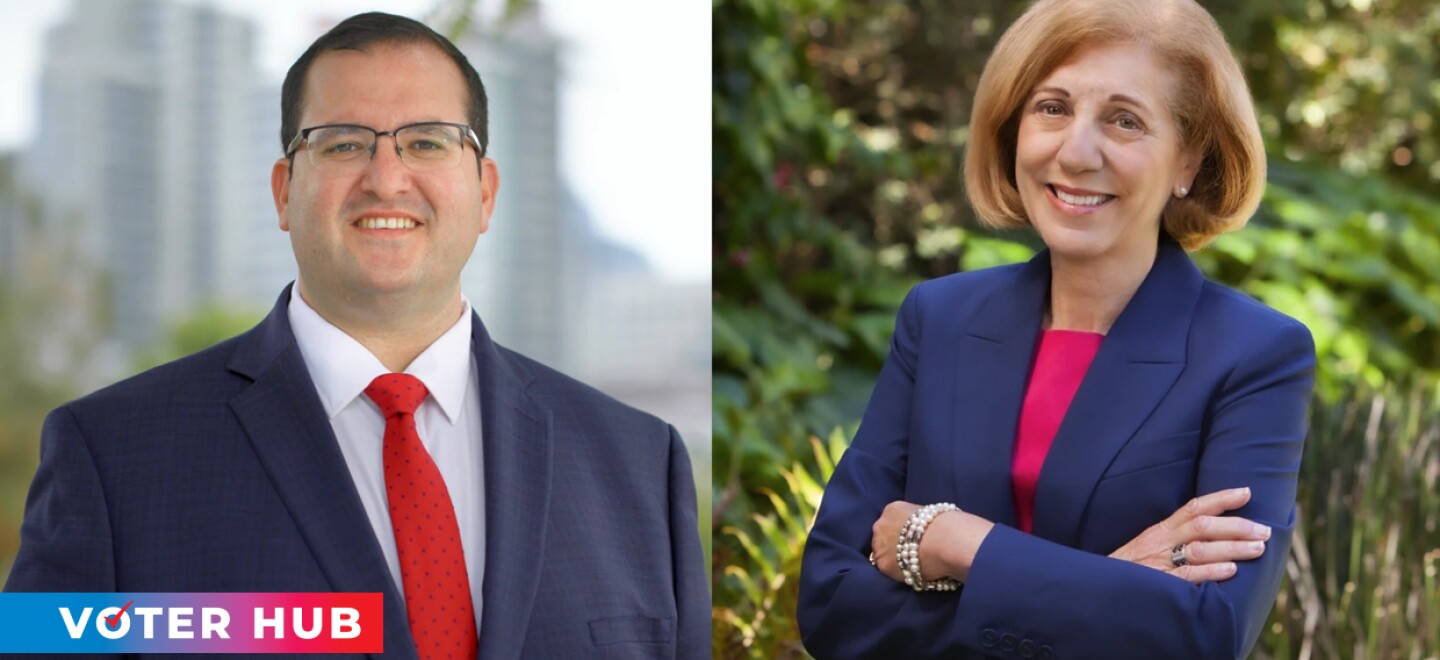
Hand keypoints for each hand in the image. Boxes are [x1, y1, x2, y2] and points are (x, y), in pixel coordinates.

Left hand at [869, 501, 989, 582]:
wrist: (945, 540)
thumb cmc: (946, 524)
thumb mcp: (929, 513)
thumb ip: (920, 521)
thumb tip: (925, 529)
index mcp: (893, 509)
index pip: (891, 521)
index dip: (902, 532)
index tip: (912, 539)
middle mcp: (881, 524)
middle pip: (882, 536)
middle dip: (893, 544)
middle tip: (910, 553)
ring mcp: (879, 545)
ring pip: (882, 554)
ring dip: (893, 559)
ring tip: (911, 564)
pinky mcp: (883, 564)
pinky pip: (888, 570)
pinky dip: (898, 573)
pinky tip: (911, 572)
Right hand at [1109, 487, 1271, 583]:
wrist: (1099, 588)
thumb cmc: (1127, 569)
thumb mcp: (1146, 546)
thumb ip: (1172, 539)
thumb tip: (1209, 533)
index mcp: (1159, 530)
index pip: (1193, 507)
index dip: (1221, 498)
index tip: (1246, 493)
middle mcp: (1161, 542)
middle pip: (1203, 526)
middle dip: (1237, 526)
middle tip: (1264, 530)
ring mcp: (1160, 562)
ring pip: (1201, 549)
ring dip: (1233, 547)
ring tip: (1258, 549)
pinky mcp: (1159, 583)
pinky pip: (1188, 576)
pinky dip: (1211, 571)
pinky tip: (1231, 570)